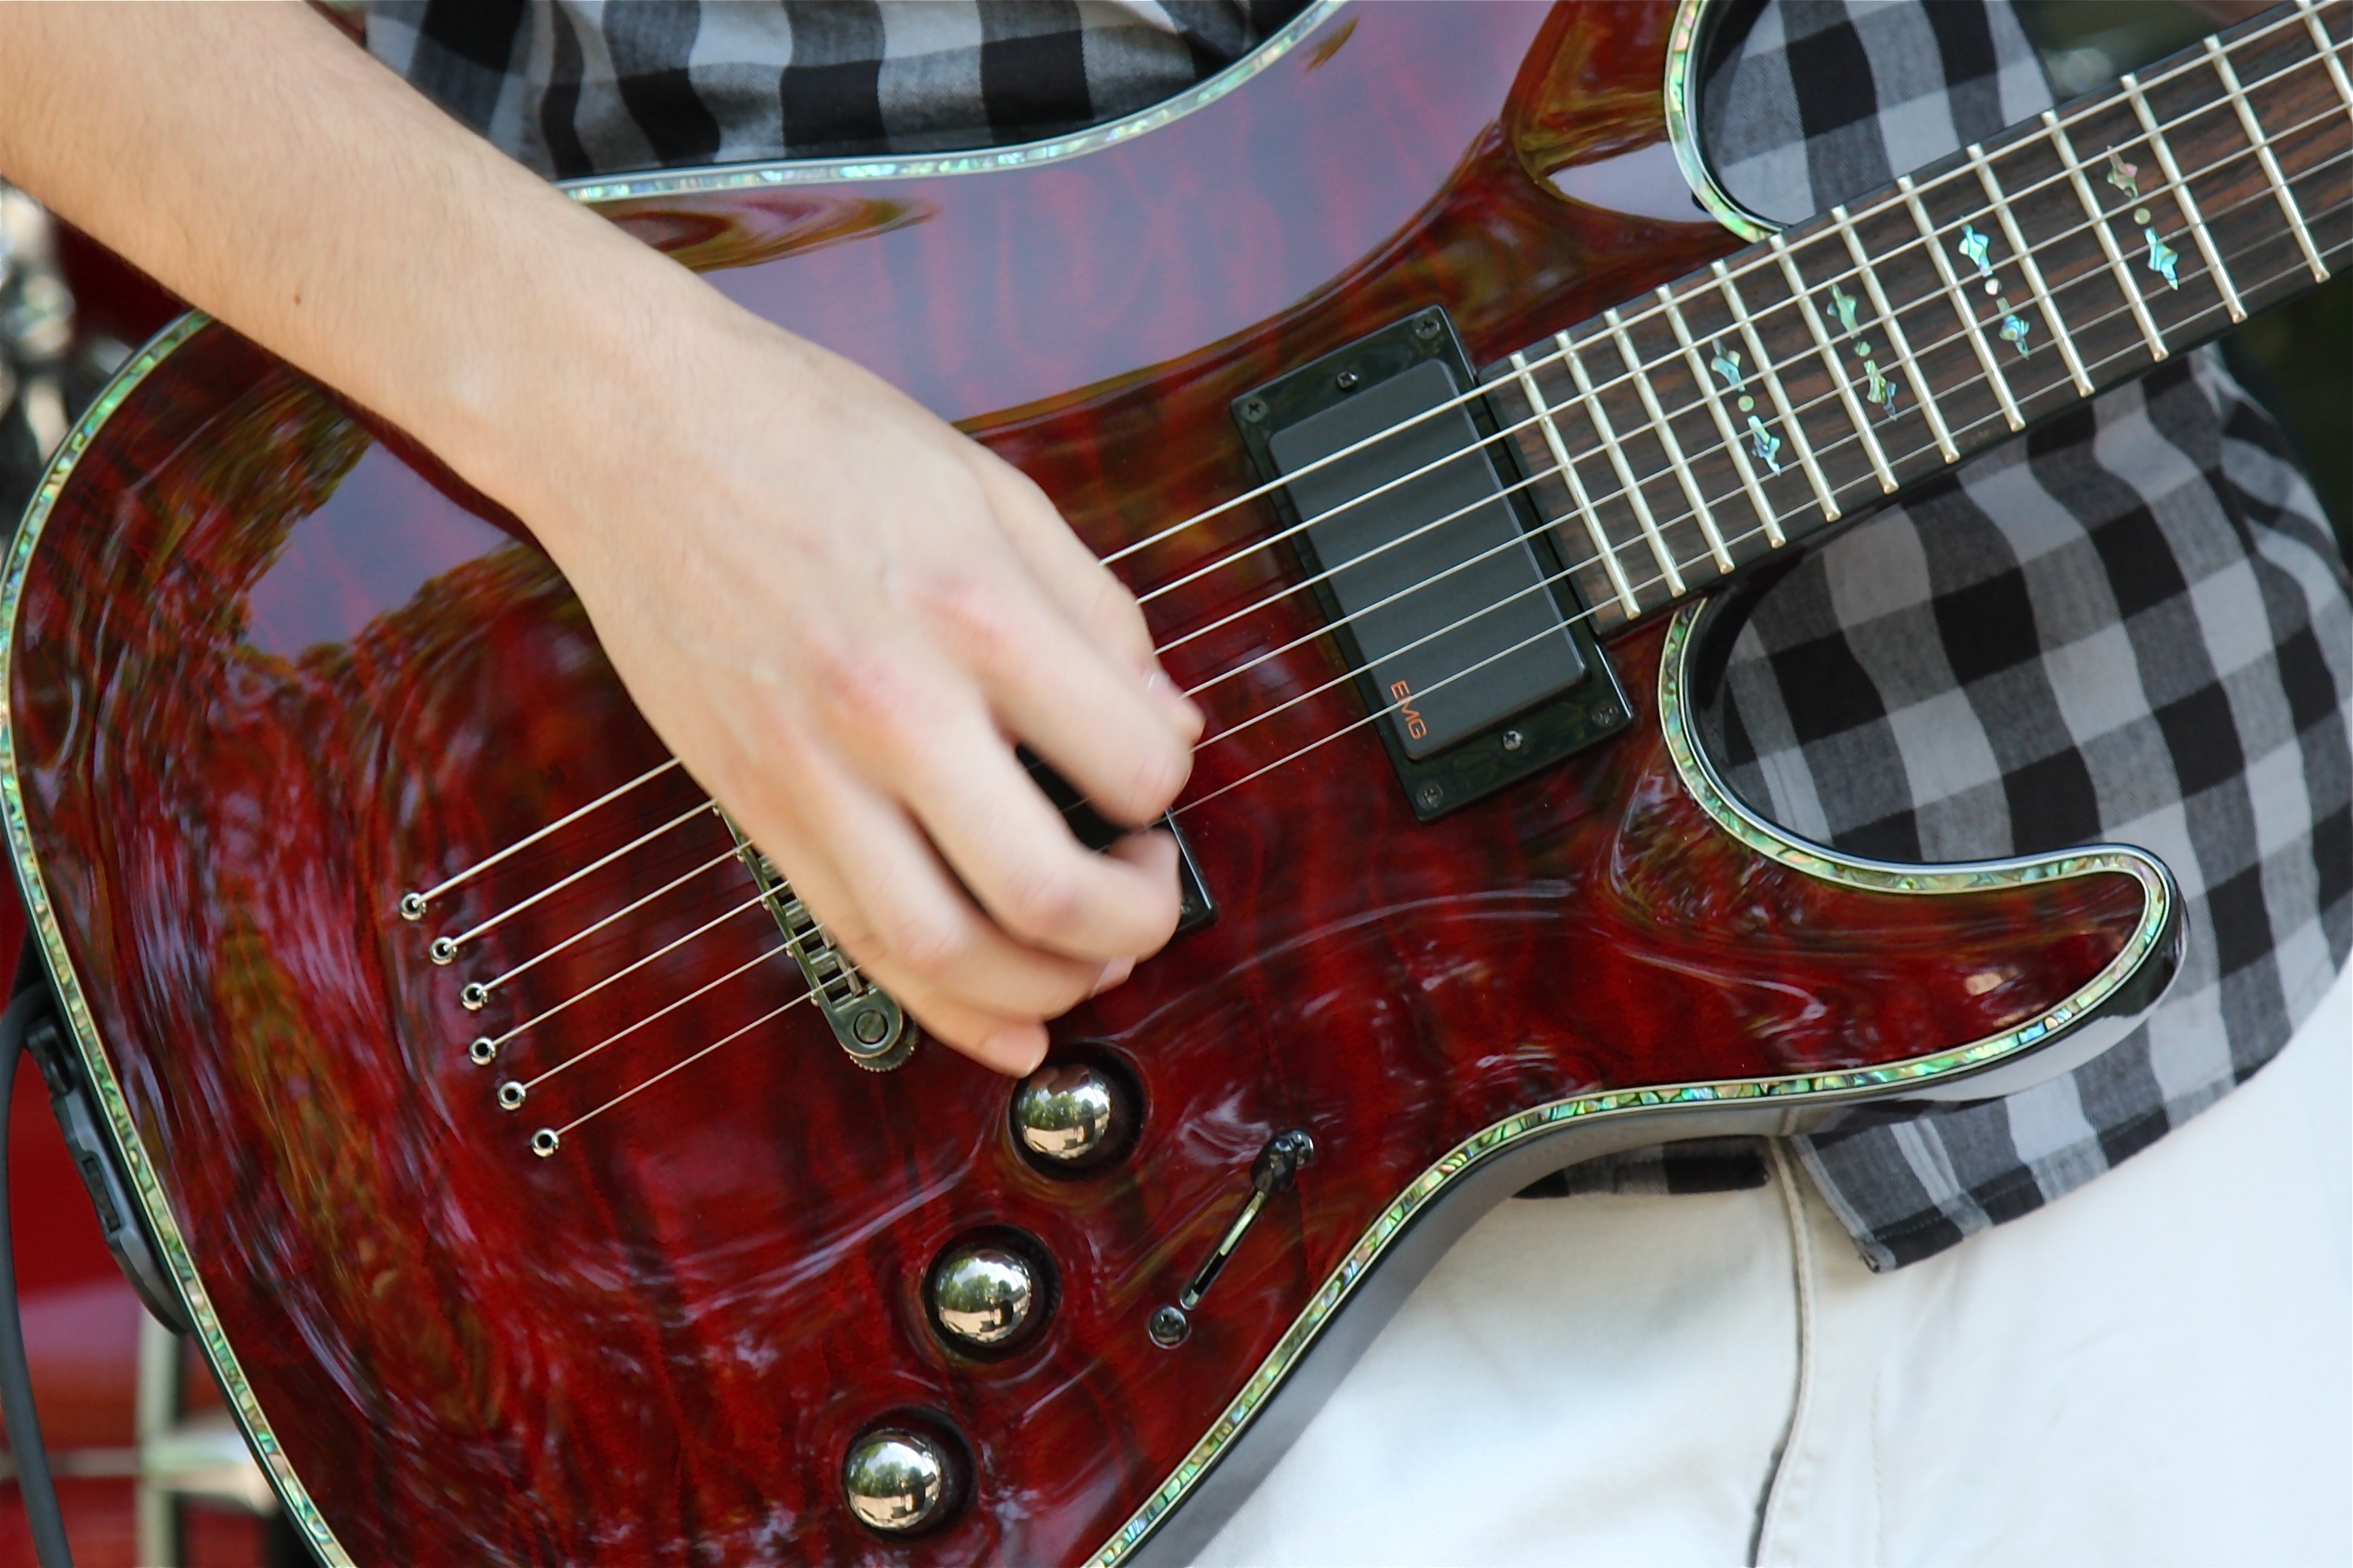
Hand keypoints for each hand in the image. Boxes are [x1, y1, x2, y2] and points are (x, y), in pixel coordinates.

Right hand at [519, 299, 1202, 1076]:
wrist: (631, 428)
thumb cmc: (810, 436)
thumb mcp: (992, 488)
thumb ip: (1097, 610)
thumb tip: (1168, 724)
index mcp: (974, 610)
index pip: (1130, 764)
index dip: (1169, 790)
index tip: (1154, 777)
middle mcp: (894, 706)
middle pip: (1046, 892)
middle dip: (1135, 922)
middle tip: (1147, 891)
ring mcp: (812, 769)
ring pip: (945, 951)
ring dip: (1046, 985)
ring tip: (1089, 955)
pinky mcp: (755, 806)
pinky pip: (859, 946)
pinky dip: (947, 1009)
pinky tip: (1010, 1023)